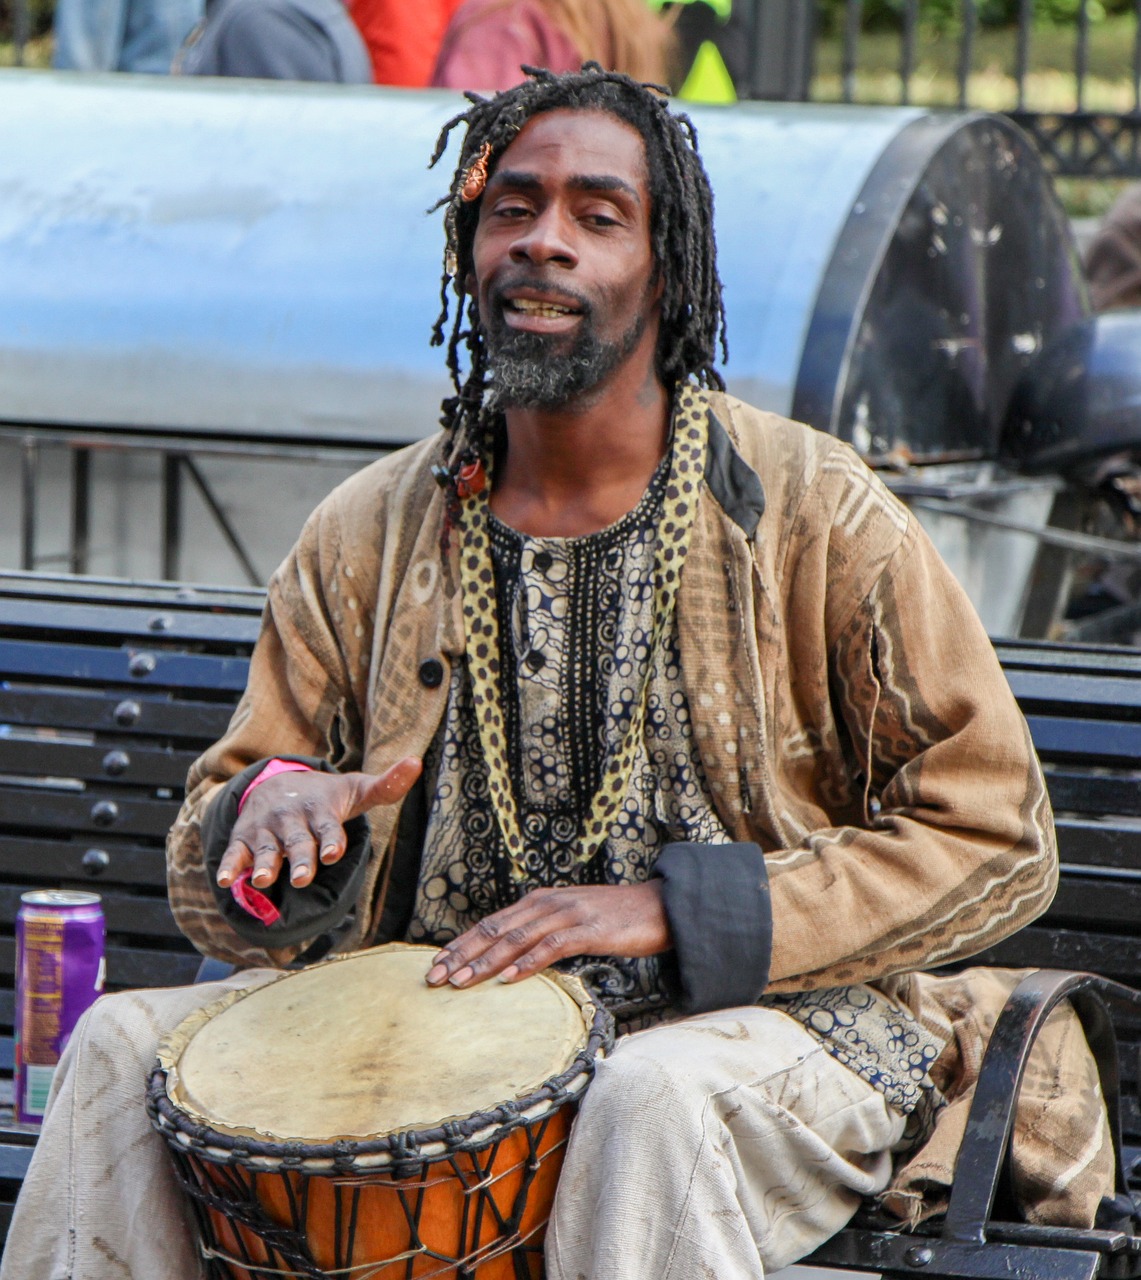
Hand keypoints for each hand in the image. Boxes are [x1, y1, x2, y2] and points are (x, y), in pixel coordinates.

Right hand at [216, 757, 421, 891]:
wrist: (278, 783)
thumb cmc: (326, 796)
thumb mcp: (355, 790)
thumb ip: (386, 786)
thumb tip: (417, 762)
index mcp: (321, 813)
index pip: (328, 828)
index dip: (332, 840)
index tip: (335, 852)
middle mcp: (293, 822)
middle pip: (298, 844)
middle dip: (300, 860)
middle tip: (301, 877)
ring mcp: (267, 831)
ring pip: (266, 850)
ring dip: (265, 864)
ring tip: (265, 880)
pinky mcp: (245, 839)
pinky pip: (236, 853)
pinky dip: (231, 866)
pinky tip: (226, 881)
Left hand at [425, 882, 671, 987]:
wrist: (659, 906)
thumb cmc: (614, 919)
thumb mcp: (571, 920)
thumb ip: (543, 932)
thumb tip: (512, 958)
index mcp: (540, 901)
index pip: (491, 923)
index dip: (461, 944)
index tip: (436, 964)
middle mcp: (548, 903)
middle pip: (496, 929)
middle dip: (462, 954)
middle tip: (435, 977)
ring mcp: (569, 914)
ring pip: (517, 938)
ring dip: (486, 961)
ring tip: (462, 981)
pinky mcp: (590, 930)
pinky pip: (553, 946)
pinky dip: (529, 962)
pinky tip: (510, 978)